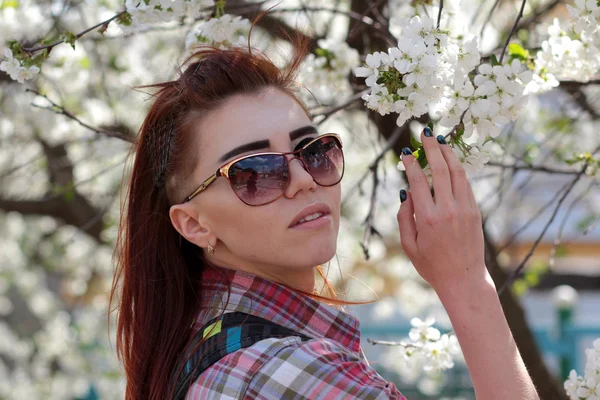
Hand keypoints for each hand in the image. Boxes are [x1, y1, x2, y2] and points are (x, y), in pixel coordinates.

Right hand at [396, 128, 489, 292]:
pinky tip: (450, 161)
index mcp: (428, 218)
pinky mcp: (475, 211)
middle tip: (424, 132)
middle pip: (440, 169)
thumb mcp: (409, 245)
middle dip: (431, 148)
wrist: (464, 279)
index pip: (419, 181)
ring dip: (448, 153)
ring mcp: (465, 209)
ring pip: (457, 172)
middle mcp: (448, 209)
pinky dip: (457, 169)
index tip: (405, 152)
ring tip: (439, 140)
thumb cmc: (431, 265)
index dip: (411, 163)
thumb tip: (406, 192)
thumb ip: (405, 217)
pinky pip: (466, 184)